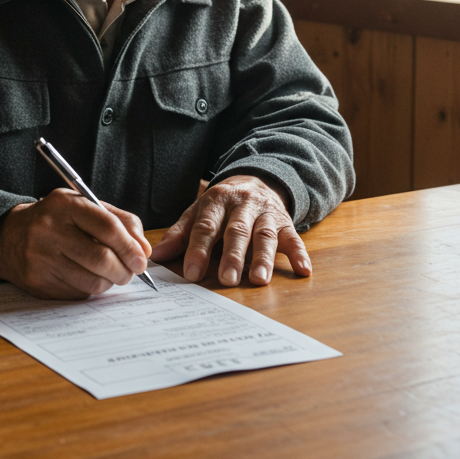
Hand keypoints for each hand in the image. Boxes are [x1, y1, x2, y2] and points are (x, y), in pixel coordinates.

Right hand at [0, 188, 151, 298]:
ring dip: (110, 281)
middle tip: (131, 271)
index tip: (142, 258)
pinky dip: (91, 289)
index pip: (107, 227)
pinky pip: (78, 293)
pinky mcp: (38, 283)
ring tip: (111, 274)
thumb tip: (144, 249)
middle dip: (124, 270)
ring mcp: (41, 258)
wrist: (9, 237)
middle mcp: (50, 230)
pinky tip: (87, 277)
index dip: (129, 245)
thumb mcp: (84, 206)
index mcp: (65, 205)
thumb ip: (119, 221)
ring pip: (92, 280)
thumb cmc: (56, 219)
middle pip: (101, 258)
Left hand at [149, 174, 310, 286]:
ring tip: (259, 279)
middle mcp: (242, 204)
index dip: (198, 249)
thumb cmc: (222, 205)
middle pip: (236, 230)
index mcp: (216, 201)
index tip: (191, 273)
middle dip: (232, 255)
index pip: (206, 226)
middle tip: (227, 279)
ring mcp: (265, 212)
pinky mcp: (285, 222)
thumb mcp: (199, 211)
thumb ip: (180, 234)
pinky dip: (299, 253)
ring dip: (263, 257)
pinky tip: (303, 270)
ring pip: (264, 234)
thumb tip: (156, 256)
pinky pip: (294, 237)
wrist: (257, 179)